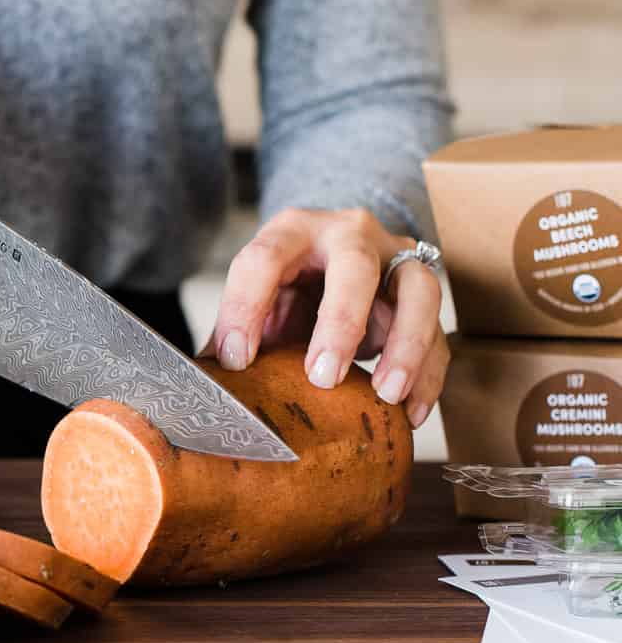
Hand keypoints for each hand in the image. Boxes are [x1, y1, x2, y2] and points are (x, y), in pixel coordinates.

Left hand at [210, 207, 447, 428]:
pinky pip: (440, 332)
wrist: (332, 259)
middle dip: (341, 322)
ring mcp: (395, 259)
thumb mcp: (258, 299)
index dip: (245, 309)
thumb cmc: (288, 287)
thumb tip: (203, 383)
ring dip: (406, 345)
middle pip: (356, 265)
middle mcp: (349, 235)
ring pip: (418, 289)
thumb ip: (233, 332)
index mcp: (292, 231)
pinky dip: (429, 374)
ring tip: (386, 394)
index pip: (264, 259)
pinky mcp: (423, 294)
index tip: (237, 361)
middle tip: (322, 377)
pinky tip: (411, 411)